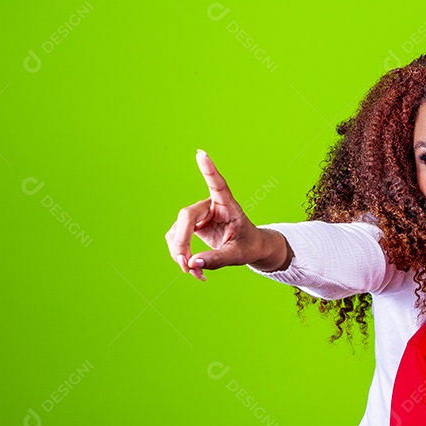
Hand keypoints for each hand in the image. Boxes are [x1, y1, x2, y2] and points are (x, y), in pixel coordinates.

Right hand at [164, 150, 286, 280]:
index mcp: (228, 205)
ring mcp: (198, 215)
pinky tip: (193, 269)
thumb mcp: (238, 255)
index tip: (201, 154)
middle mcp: (211, 206)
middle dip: (182, 242)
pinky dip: (181, 256)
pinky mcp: (190, 226)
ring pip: (177, 230)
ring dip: (180, 253)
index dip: (209, 170)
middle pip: (187, 216)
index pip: (218, 185)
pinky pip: (176, 240)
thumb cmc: (249, 245)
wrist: (249, 247)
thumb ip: (218, 259)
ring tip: (193, 272)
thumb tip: (193, 263)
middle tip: (185, 264)